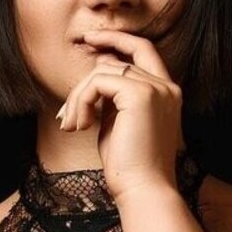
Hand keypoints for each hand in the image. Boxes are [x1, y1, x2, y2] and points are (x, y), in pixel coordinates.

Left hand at [56, 29, 183, 200]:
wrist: (143, 191)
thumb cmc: (129, 167)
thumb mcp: (119, 124)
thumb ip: (113, 97)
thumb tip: (96, 70)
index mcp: (166, 93)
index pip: (142, 50)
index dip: (116, 40)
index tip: (89, 42)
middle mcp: (166, 86)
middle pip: (115, 62)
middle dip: (84, 83)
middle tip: (65, 111)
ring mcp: (156, 88)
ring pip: (103, 71)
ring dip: (79, 97)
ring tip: (72, 126)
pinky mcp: (140, 94)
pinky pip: (98, 82)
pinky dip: (81, 101)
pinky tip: (79, 126)